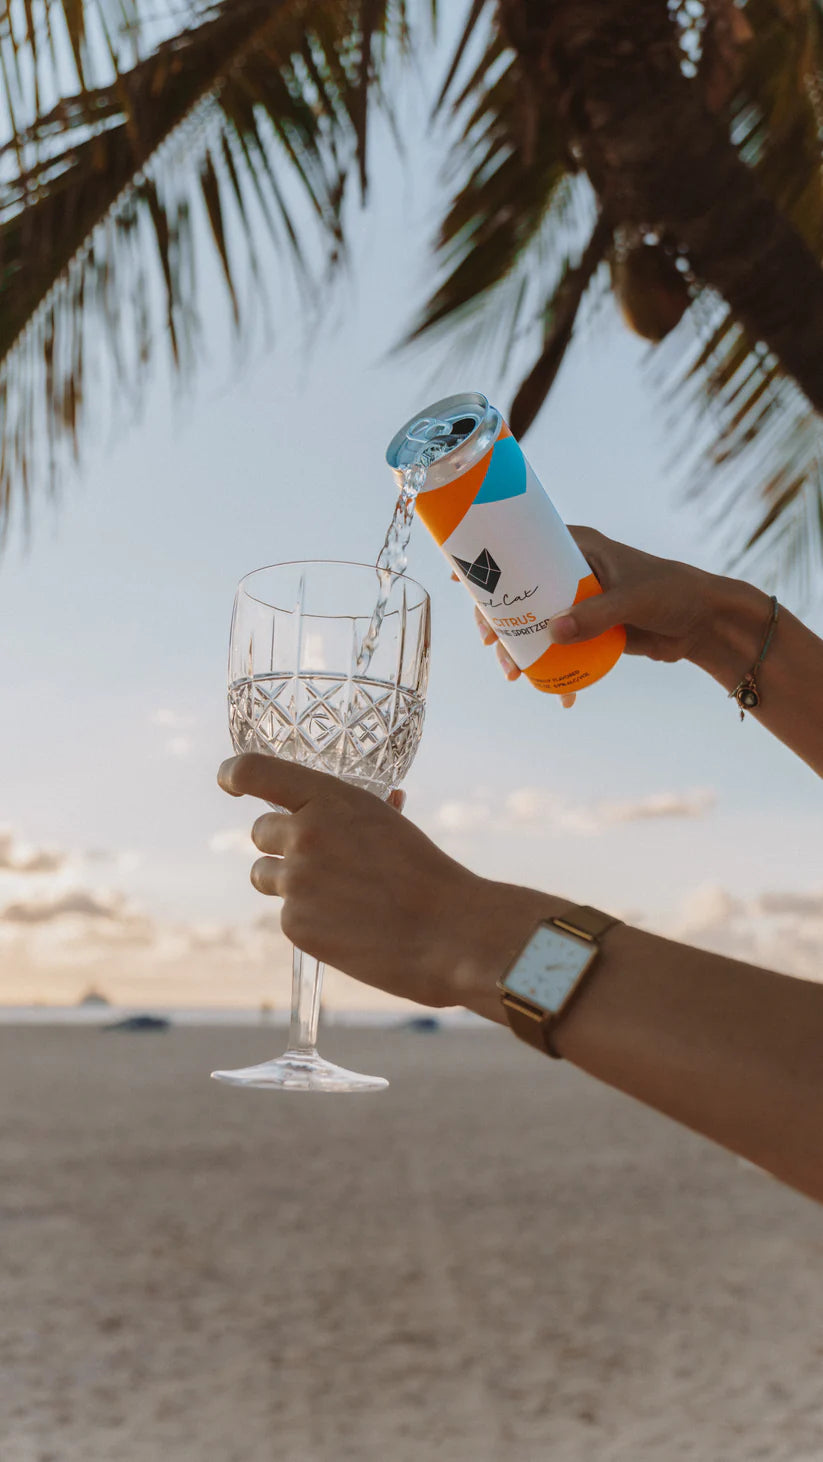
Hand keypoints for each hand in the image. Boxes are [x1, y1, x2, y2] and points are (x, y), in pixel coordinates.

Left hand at [217, 754, 551, 1013]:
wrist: (449, 933)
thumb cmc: (430, 876)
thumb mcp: (393, 825)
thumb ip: (363, 812)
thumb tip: (383, 800)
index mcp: (330, 798)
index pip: (254, 771)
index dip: (235, 774)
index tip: (229, 780)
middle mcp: (304, 834)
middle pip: (260, 831)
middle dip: (283, 844)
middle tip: (319, 861)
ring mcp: (296, 881)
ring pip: (264, 875)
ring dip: (288, 882)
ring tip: (335, 897)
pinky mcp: (295, 925)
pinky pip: (286, 916)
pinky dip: (309, 921)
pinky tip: (346, 927)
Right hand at [469, 528, 720, 703]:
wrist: (704, 623)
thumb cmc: (674, 593)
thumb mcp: (633, 598)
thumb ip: (596, 614)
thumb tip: (553, 633)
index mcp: (577, 548)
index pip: (523, 545)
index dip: (489, 560)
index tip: (461, 581)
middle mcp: (571, 572)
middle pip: (520, 592)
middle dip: (499, 620)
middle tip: (490, 645)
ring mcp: (578, 604)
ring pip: (535, 625)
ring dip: (521, 651)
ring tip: (515, 676)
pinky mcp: (589, 631)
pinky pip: (560, 650)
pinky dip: (554, 671)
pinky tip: (558, 695)